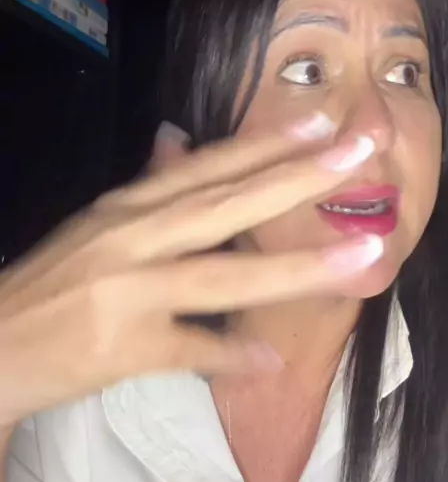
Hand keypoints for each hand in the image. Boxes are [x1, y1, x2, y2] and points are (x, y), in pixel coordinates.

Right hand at [0, 114, 379, 425]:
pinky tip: (271, 359)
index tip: (320, 122)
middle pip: (223, 206)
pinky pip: (188, 351)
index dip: (264, 144)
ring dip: (292, 269)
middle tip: (357, 152)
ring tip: (359, 259)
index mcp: (128, 207)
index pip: (206, 167)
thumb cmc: (55, 282)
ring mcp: (126, 291)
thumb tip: (180, 135)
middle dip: (295, 179)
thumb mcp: (100, 224)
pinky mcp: (121, 347)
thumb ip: (148, 184)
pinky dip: (229, 356)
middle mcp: (131, 238)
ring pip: (218, 277)